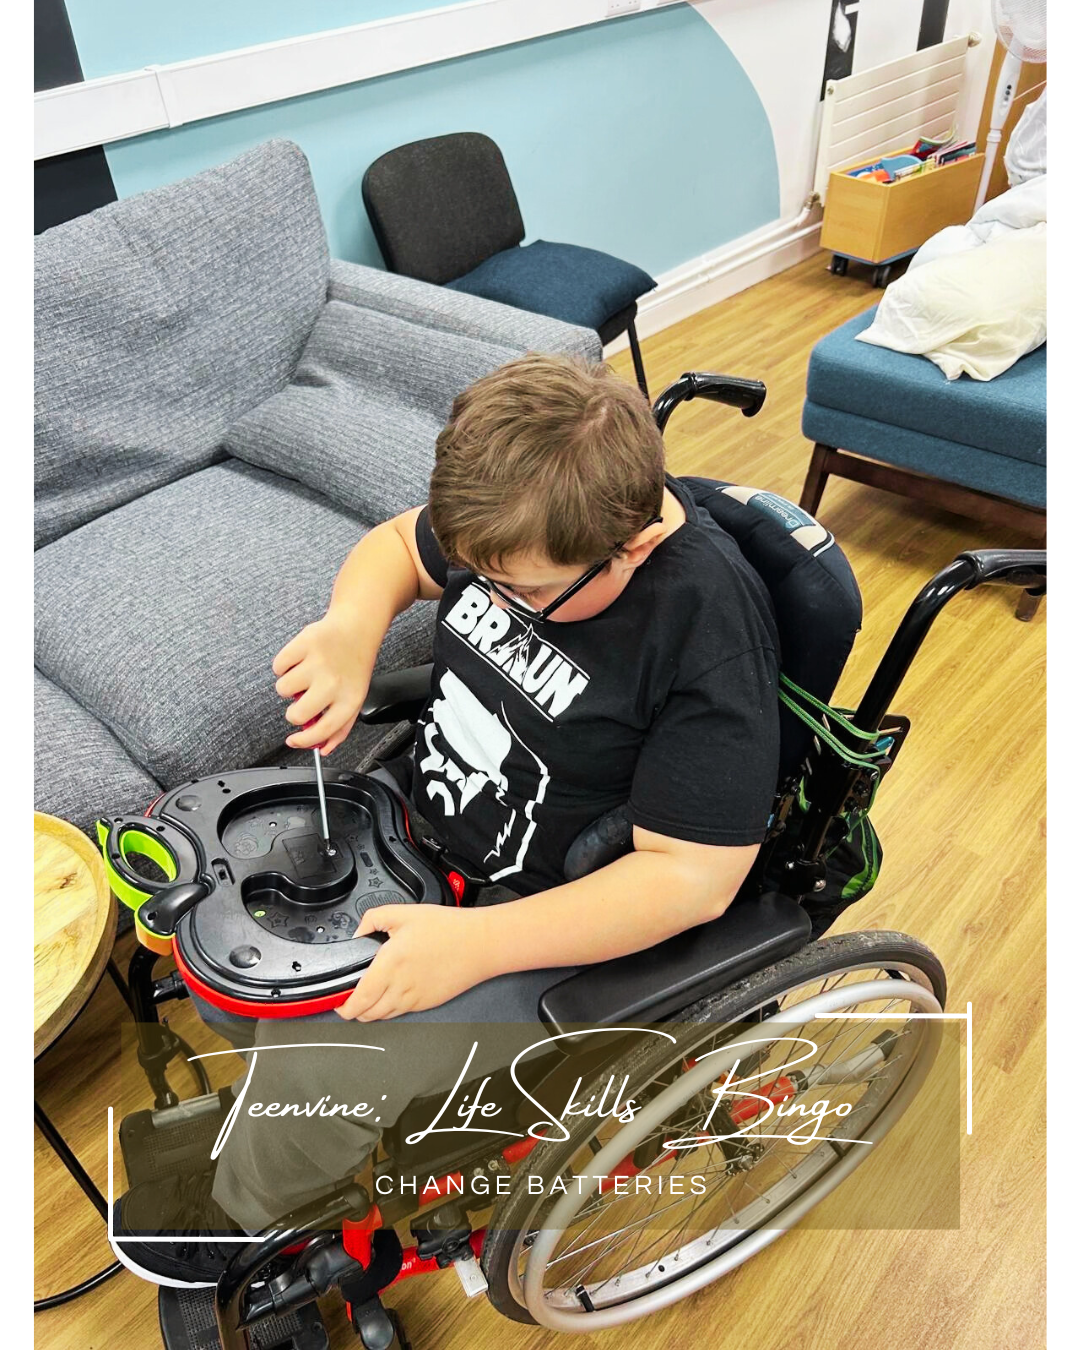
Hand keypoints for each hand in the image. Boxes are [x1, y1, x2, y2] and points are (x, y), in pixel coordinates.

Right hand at [272, 613, 370, 753]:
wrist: (356, 628)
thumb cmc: (353, 666)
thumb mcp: (354, 698)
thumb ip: (339, 727)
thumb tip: (322, 749)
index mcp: (349, 700)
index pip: (322, 731)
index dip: (304, 741)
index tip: (293, 741)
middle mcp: (334, 683)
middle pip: (296, 715)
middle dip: (294, 711)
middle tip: (303, 699)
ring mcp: (318, 663)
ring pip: (283, 689)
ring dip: (289, 684)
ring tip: (305, 674)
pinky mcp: (304, 643)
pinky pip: (278, 666)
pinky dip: (284, 664)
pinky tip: (300, 660)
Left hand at [336, 905, 493, 1020]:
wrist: (480, 944)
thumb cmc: (448, 929)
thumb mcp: (405, 912)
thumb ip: (373, 919)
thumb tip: (358, 932)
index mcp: (390, 965)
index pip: (357, 1000)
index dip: (341, 1006)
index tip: (336, 1001)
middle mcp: (400, 987)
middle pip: (366, 1014)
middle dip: (353, 1010)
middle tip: (349, 998)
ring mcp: (414, 999)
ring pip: (382, 1017)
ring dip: (370, 1011)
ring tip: (368, 997)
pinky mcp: (427, 1004)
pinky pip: (400, 1013)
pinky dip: (389, 1009)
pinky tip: (391, 993)